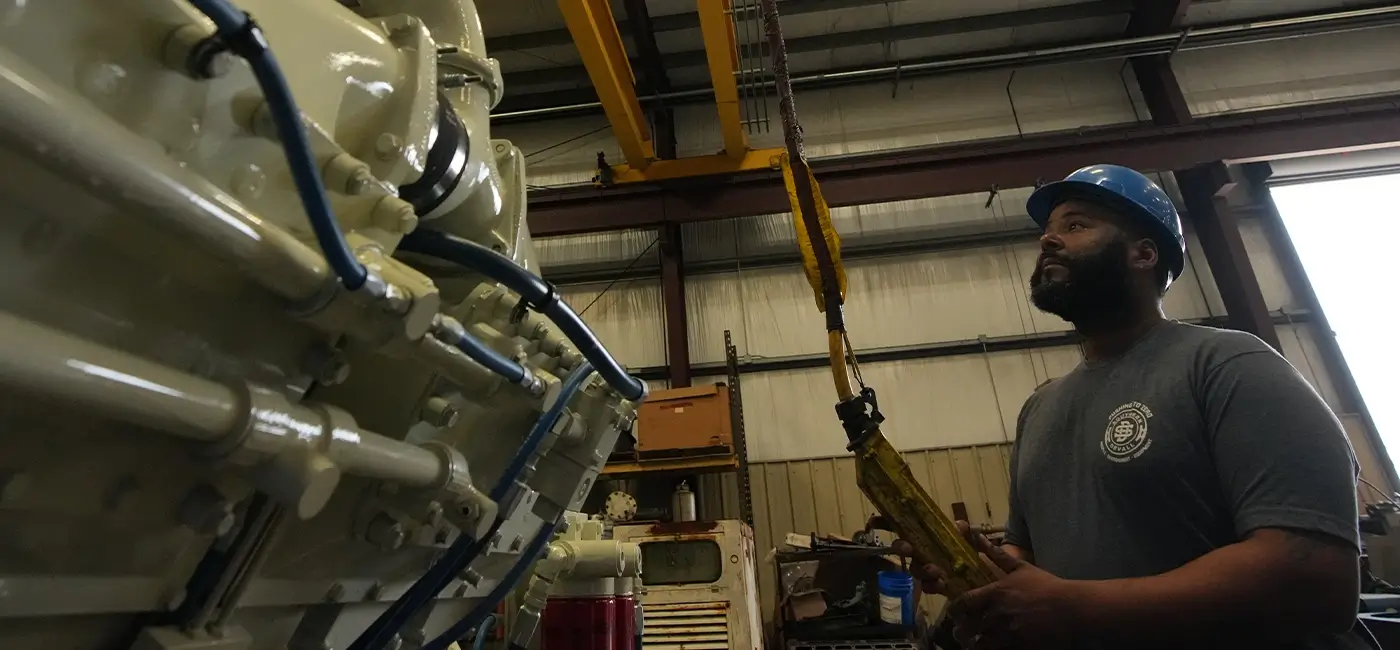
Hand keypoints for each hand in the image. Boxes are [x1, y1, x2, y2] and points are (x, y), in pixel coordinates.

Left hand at [896, 522, 1084, 649]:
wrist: (1071, 607)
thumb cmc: (1046, 586)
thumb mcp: (1021, 568)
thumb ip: (998, 555)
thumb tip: (979, 537)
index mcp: (996, 593)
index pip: (964, 602)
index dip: (955, 609)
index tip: (955, 612)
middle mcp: (998, 614)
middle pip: (968, 627)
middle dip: (962, 630)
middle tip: (961, 632)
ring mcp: (1008, 632)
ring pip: (980, 644)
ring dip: (975, 644)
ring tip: (974, 644)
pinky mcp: (1020, 646)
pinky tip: (994, 648)